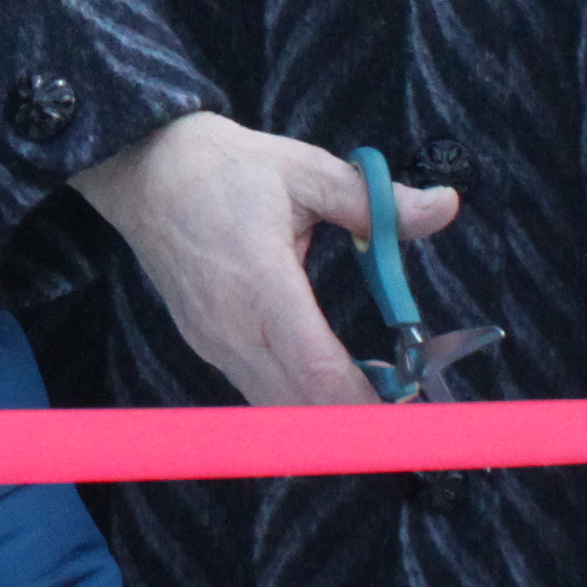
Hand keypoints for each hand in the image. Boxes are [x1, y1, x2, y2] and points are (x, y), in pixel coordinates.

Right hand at [66, 112, 459, 408]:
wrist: (143, 168)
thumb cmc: (223, 167)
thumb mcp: (306, 170)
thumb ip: (375, 202)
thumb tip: (443, 207)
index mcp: (260, 282)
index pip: (315, 367)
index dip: (365, 400)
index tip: (411, 404)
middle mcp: (232, 328)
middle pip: (299, 408)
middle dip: (356, 418)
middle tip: (409, 404)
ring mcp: (213, 343)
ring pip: (277, 409)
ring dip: (327, 413)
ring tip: (378, 393)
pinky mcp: (205, 345)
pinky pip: (258, 391)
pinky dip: (298, 400)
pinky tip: (333, 380)